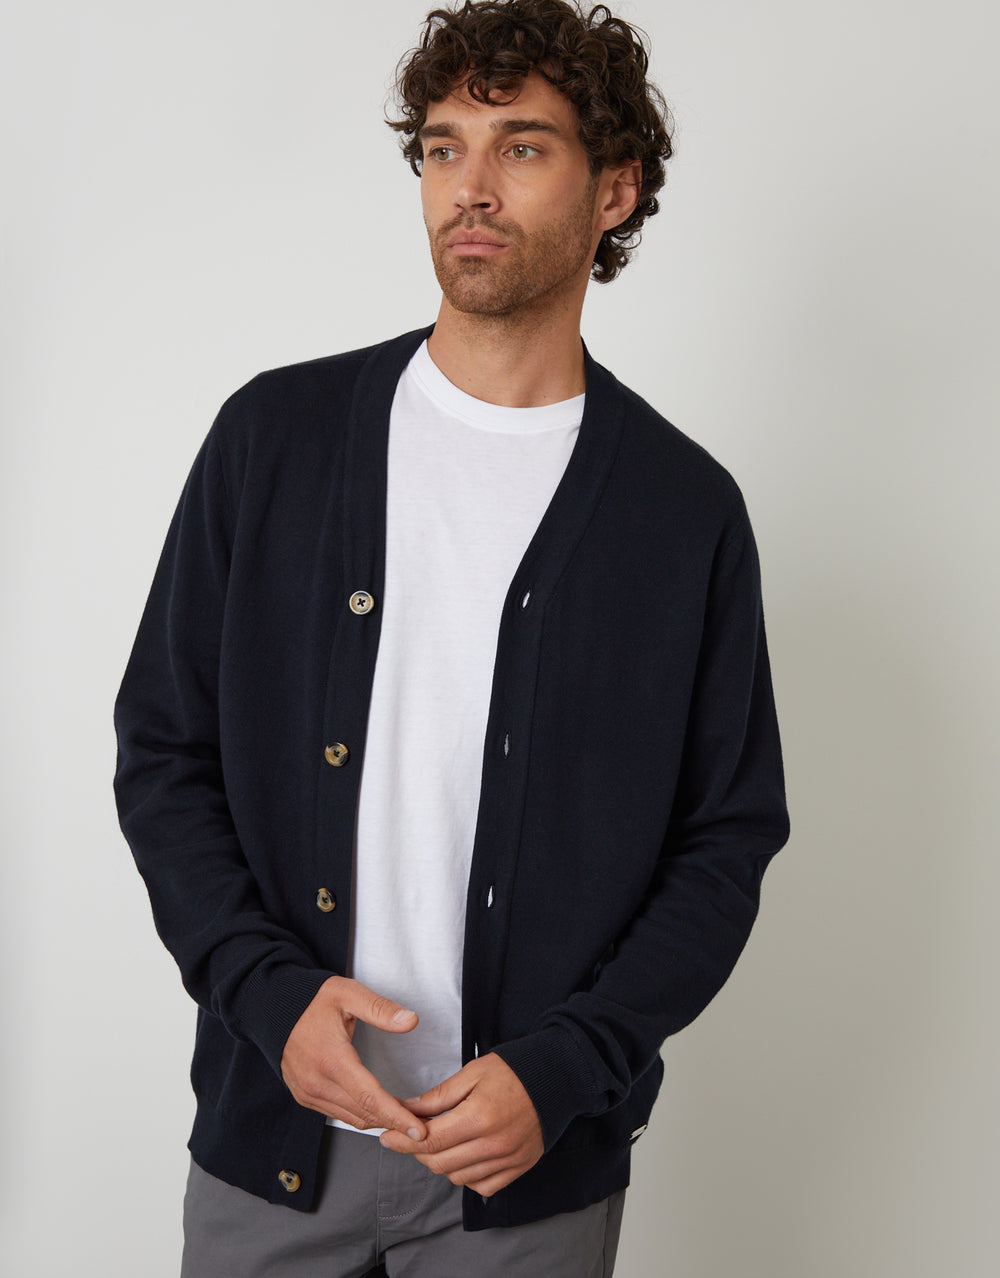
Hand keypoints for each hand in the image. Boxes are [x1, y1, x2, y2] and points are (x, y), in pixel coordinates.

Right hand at [280, 975, 426, 1138]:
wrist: (271, 1007)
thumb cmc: (311, 999)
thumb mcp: (348, 993)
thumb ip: (380, 1009)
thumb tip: (410, 1021)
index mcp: (332, 1060)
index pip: (371, 1098)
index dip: (398, 1117)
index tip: (420, 1129)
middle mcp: (317, 1083)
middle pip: (364, 1114)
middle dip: (396, 1123)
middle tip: (423, 1122)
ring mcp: (308, 1092)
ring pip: (351, 1118)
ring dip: (379, 1121)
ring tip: (406, 1118)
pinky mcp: (304, 1096)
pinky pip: (337, 1114)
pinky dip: (360, 1115)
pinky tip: (377, 1109)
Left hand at [379, 1053, 543, 1196]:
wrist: (556, 1079)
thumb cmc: (514, 1071)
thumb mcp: (472, 1073)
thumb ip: (438, 1096)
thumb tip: (407, 1110)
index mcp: (479, 1117)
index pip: (429, 1141)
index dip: (402, 1141)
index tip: (387, 1137)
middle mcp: (493, 1145)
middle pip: (439, 1163)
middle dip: (418, 1151)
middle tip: (411, 1136)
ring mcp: (507, 1161)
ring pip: (457, 1177)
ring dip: (441, 1162)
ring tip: (441, 1140)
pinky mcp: (517, 1169)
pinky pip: (481, 1187)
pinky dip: (467, 1176)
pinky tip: (465, 1154)